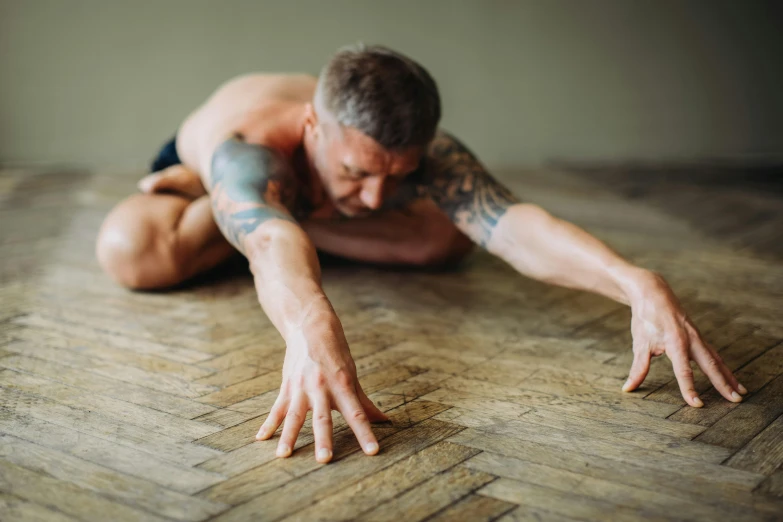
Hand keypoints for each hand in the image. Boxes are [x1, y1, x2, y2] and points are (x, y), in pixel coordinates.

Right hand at [255, 316, 388, 462]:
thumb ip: (364, 403)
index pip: (357, 414)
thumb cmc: (335, 354)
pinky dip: (268, 424)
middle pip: (323, 417)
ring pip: (294, 415)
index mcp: (342, 385)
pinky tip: (260, 438)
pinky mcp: (287, 386)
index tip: (372, 451)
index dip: (365, 433)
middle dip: (323, 439)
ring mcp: (301, 387)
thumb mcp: (351, 376)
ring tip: (283, 455)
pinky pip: (277, 409)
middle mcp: (321, 387)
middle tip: (324, 459)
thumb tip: (384, 421)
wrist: (310, 327)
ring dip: (289, 436)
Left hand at [622, 271, 747, 406]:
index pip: (683, 370)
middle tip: (736, 400)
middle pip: (710, 365)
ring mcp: (697, 337)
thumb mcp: (640, 344)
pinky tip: (729, 376)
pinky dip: (722, 366)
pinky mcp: (698, 336)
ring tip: (740, 391)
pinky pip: (713, 353)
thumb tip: (628, 388)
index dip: (689, 388)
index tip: (697, 404)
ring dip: (728, 376)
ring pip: (716, 359)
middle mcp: (691, 339)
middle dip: (723, 383)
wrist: (653, 293)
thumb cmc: (646, 318)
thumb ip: (638, 368)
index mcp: (675, 341)